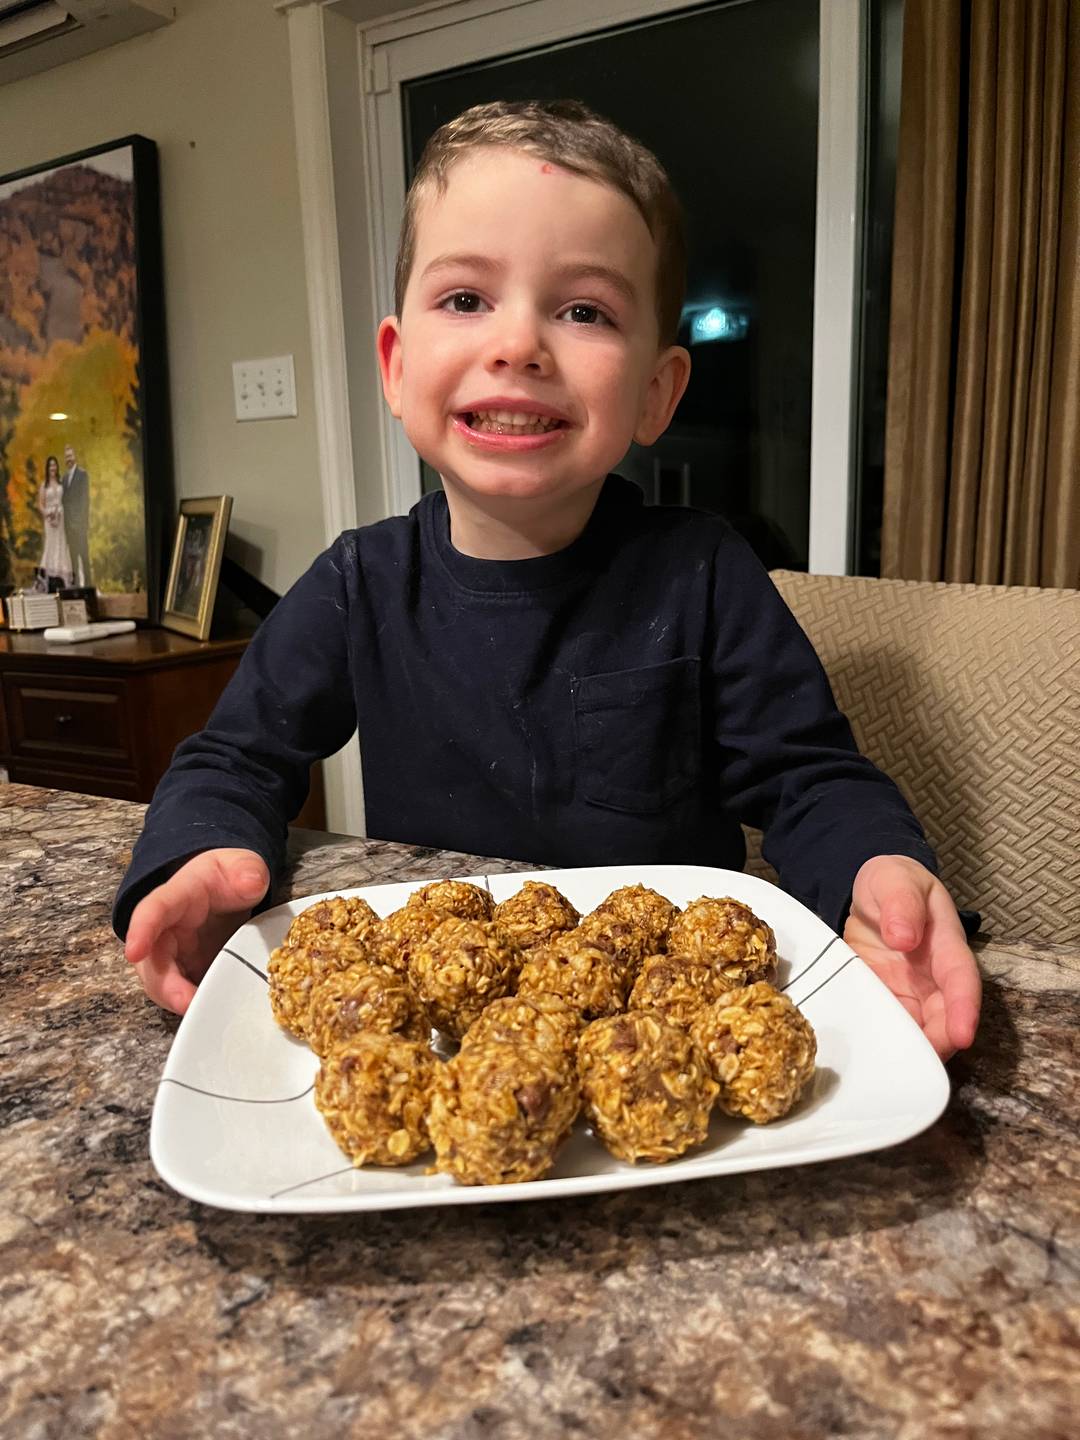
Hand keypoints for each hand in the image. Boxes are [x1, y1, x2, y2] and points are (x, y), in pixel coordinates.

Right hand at [124, 848, 269, 1014]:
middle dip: (164, 984)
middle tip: (185, 1003)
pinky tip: (213, 1012)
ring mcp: (174, 956)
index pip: (154, 909)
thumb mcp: (240, 864)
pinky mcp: (186, 975)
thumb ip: (246, 870)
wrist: (224, 891)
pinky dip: (193, 1006)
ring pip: (162, 983)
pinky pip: (182, 994)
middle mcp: (167, 930)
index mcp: (177, 897)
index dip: (142, 929)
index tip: (135, 951)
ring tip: (204, 1012)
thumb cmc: (224, 878)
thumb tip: (252, 882)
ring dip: (178, 1001)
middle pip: (152, 959)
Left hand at [844, 854, 980, 1059]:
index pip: (960, 979)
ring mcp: (910, 993)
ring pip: (919, 1029)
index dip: (964, 1009)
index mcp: (944, 944)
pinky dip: (883, 1043)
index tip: (962, 1035)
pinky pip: (888, 1026)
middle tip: (917, 1065)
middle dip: (937, 1044)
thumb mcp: (894, 879)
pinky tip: (869, 1058)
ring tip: (891, 1068)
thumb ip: (901, 902)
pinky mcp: (886, 1001)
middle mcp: (933, 977)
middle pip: (944, 1017)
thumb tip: (904, 937)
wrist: (868, 894)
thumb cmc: (890, 883)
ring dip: (909, 1050)